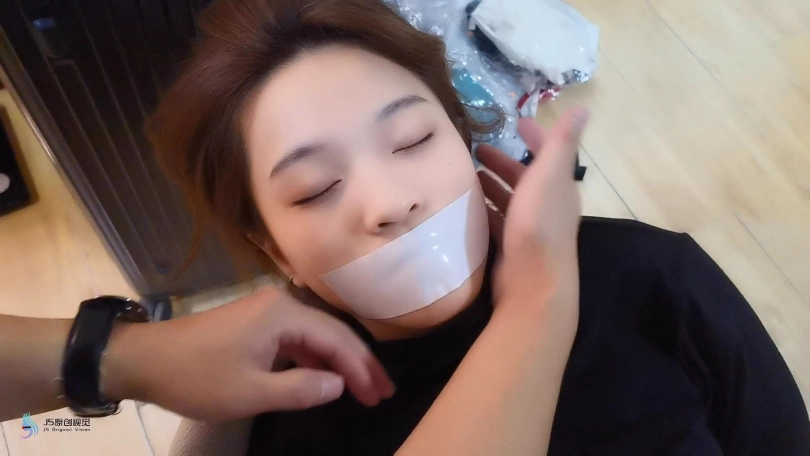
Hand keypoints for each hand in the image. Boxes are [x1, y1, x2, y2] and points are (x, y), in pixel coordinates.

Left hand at [102, 287, 394, 421]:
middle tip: (381, 392)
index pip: (336, 340)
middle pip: (332, 333)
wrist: (144, 359)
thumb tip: (339, 384)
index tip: (379, 394)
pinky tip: (324, 379)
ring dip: (338, 363)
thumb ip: (301, 389)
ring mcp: (267, 311)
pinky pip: (297, 339)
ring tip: (361, 390)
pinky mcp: (256, 322)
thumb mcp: (251, 392)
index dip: (361, 369)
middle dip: (358, 364)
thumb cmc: (198, 376)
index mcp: (284, 314)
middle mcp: (281, 304)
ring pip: (316, 337)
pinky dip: (314, 360)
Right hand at [476, 108, 586, 314]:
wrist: (533, 283)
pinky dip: (485, 210)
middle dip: (505, 162)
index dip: (535, 136)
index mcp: (559, 187)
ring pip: (510, 200)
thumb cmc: (539, 224)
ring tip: (467, 176)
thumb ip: (561, 142)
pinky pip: (498, 222)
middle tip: (477, 150)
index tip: (515, 123)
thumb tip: (582, 109)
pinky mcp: (514, 248)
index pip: (548, 154)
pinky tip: (467, 208)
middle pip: (526, 177)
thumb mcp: (549, 175)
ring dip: (492, 186)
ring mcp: (531, 229)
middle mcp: (548, 207)